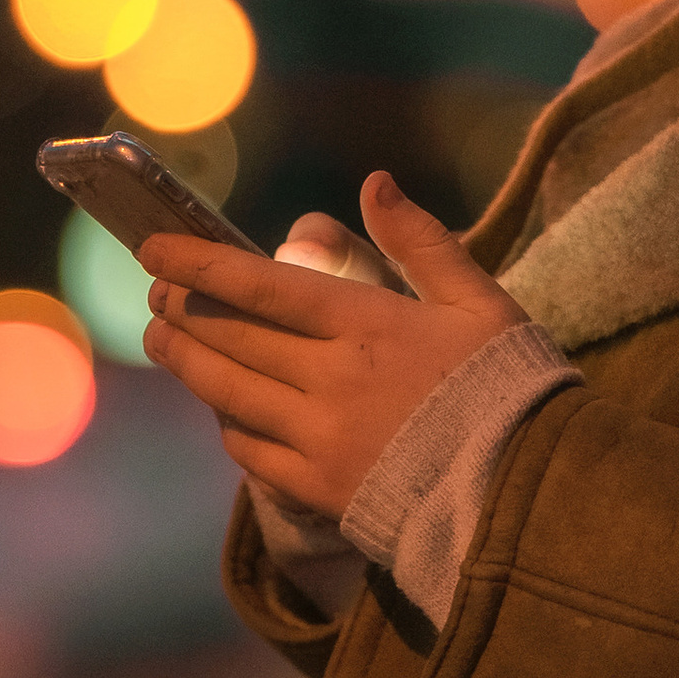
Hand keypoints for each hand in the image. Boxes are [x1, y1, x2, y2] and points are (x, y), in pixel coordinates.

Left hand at [140, 169, 527, 519]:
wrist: (525, 494)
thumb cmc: (510, 389)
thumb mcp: (481, 302)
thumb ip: (423, 242)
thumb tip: (374, 183)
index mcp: (368, 325)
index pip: (261, 287)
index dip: (199, 265)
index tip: (154, 249)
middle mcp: (330, 380)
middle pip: (230, 338)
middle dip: (182, 309)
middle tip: (156, 291)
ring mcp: (318, 438)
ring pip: (225, 393)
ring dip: (186, 361)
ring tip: (161, 340)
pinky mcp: (318, 488)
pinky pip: (249, 452)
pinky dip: (227, 423)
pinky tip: (221, 409)